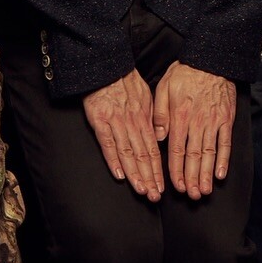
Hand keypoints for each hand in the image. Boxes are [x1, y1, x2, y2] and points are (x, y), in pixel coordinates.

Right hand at [82, 69, 162, 200]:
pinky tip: (119, 175)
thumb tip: (159, 136)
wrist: (106, 66)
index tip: (162, 185)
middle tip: (154, 196)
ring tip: (141, 190)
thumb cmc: (126, 80)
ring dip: (135, 174)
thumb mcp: (146, 96)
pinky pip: (108, 143)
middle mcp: (132, 123)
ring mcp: (116, 123)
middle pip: (143, 155)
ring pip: (128, 153)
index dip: (157, 170)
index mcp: (144, 118)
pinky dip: (114, 160)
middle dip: (150, 178)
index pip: (153, 149)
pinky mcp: (99, 121)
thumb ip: (152, 117)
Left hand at [154, 61, 235, 198]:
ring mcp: (213, 122)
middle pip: (194, 156)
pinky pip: (226, 143)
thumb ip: (160, 113)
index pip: (176, 150)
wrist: (211, 59)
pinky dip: (224, 159)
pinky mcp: (226, 119)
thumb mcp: (163, 88)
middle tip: (192, 196)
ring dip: (207, 174)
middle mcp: (197, 123)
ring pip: (209, 153)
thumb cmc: (185, 73)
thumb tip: (158, 136)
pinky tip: (221, 173)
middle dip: (192, 178)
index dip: (176, 171)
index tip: (177, 187)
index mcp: (179, 117)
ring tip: (205, 191)